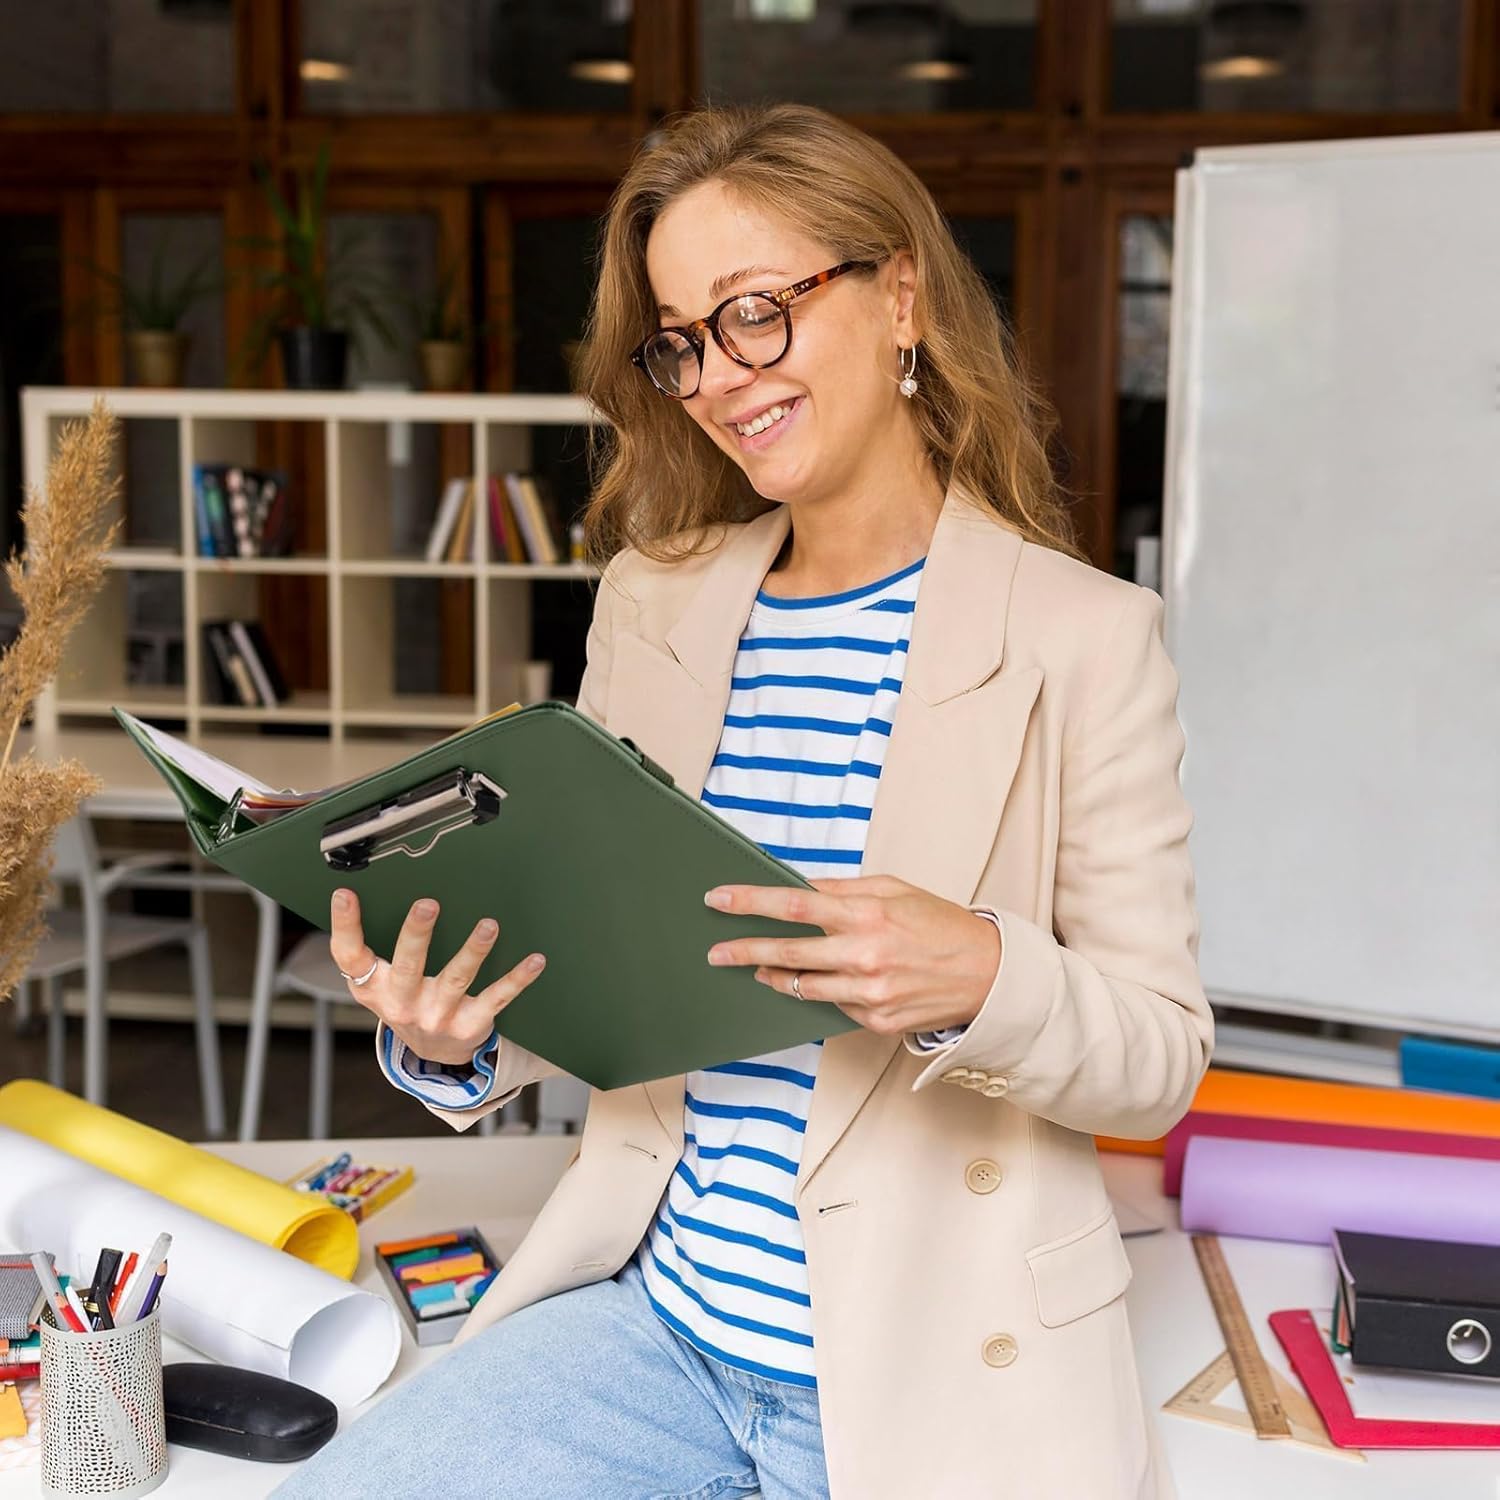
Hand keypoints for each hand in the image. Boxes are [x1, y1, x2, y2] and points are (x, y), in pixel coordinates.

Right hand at [328, 888, 544, 1065]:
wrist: (433, 1054)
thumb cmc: (406, 1000)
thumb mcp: (379, 981)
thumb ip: (371, 948)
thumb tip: (359, 893)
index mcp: (374, 986)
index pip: (351, 956)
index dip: (345, 926)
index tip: (345, 895)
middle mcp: (403, 1003)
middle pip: (408, 966)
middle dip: (417, 935)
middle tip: (428, 905)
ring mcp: (437, 1016)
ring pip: (456, 979)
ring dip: (473, 952)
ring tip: (488, 926)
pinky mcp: (471, 1024)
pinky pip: (496, 997)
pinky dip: (517, 979)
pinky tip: (535, 960)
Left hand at [704, 875, 1000, 1036]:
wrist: (988, 974)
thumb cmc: (940, 925)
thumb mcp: (893, 890)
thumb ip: (842, 891)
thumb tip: (797, 888)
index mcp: (867, 915)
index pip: (794, 905)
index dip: (750, 902)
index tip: (719, 899)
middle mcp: (864, 956)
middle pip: (787, 952)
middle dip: (744, 949)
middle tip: (715, 952)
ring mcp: (869, 994)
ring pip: (802, 987)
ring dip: (775, 975)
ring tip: (758, 965)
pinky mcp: (875, 1021)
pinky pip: (832, 1006)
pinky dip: (823, 992)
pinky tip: (822, 980)